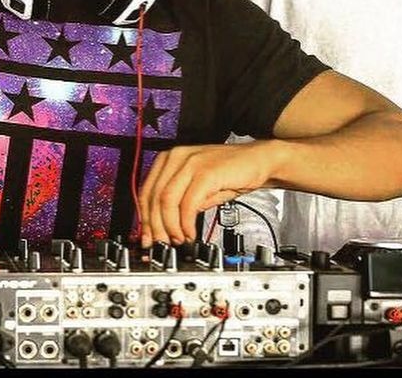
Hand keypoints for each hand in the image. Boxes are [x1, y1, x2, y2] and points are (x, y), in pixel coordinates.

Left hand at [138, 141, 271, 247]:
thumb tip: (163, 226)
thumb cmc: (229, 173)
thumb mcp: (197, 186)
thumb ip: (179, 201)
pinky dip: (186, 223)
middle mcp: (177, 157)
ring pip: (167, 200)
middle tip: (161, 243)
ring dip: (170, 226)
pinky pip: (188, 203)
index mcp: (170, 158)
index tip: (147, 237)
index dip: (144, 219)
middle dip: (155, 226)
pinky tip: (190, 233)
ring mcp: (191, 163)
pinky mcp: (206, 172)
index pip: (146, 191)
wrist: (258, 161)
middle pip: (154, 197)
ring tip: (178, 239)